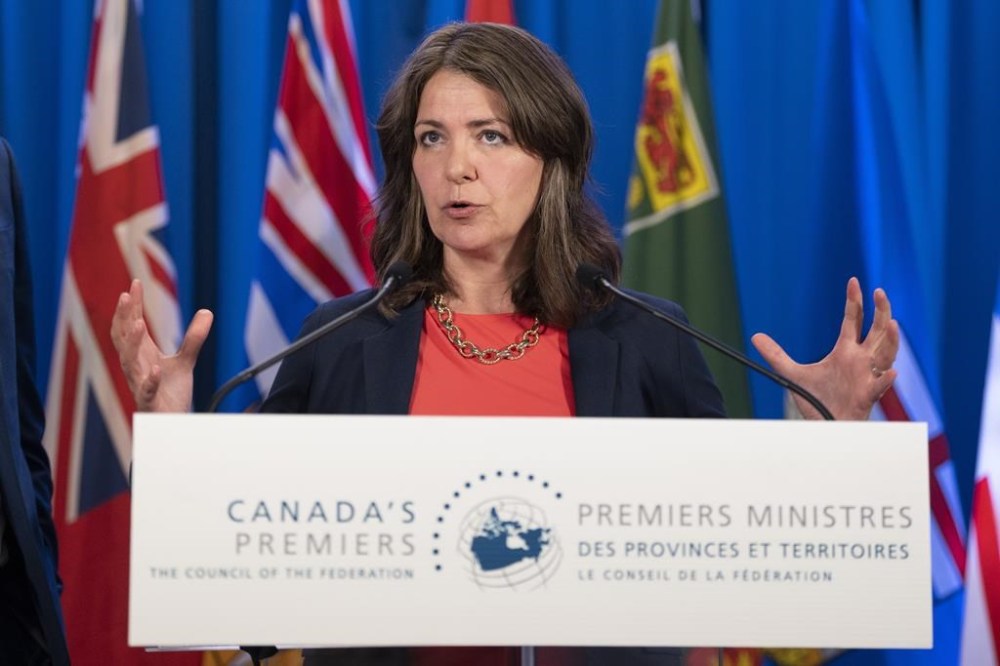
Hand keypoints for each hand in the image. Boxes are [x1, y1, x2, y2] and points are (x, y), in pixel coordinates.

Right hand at [111, 279, 212, 411]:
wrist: (172, 422)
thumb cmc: (171, 392)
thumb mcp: (185, 361)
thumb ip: (194, 338)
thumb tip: (207, 311)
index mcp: (141, 355)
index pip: (131, 325)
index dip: (132, 306)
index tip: (136, 283)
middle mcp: (135, 367)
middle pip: (123, 339)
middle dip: (124, 317)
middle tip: (128, 296)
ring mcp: (140, 384)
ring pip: (130, 362)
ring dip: (133, 343)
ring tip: (140, 324)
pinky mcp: (150, 403)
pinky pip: (146, 391)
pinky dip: (151, 380)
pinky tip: (157, 370)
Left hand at [751, 277, 898, 420]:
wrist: (824, 425)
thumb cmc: (817, 399)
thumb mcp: (791, 373)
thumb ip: (776, 355)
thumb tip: (755, 337)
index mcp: (845, 351)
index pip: (853, 320)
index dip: (854, 301)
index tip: (854, 281)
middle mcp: (860, 360)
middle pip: (876, 331)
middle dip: (881, 311)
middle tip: (879, 291)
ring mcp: (866, 377)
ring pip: (885, 355)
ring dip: (890, 340)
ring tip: (893, 323)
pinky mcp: (866, 396)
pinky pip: (879, 387)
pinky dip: (885, 379)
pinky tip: (891, 372)